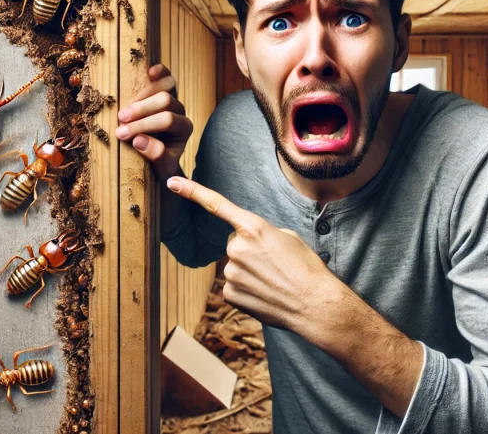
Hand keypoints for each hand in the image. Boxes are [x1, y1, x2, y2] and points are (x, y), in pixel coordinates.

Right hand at [116, 64, 192, 178]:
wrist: (159, 157)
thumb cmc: (160, 163)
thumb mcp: (162, 168)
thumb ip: (156, 156)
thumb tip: (138, 141)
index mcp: (184, 128)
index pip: (167, 120)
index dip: (144, 125)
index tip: (122, 134)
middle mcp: (180, 111)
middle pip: (165, 101)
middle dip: (141, 110)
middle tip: (119, 120)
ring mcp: (173, 98)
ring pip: (163, 87)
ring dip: (141, 96)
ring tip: (122, 109)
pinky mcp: (164, 89)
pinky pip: (166, 76)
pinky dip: (159, 72)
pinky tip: (149, 72)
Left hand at [165, 175, 337, 330]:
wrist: (315, 304)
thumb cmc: (307, 269)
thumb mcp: (288, 237)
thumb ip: (262, 232)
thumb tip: (250, 241)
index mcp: (254, 228)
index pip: (217, 205)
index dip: (192, 192)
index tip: (172, 183)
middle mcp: (237, 248)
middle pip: (235, 243)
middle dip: (250, 250)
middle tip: (274, 263)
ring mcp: (231, 272)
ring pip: (235, 265)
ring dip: (249, 270)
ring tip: (273, 279)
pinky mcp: (230, 294)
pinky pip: (234, 285)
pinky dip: (247, 288)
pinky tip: (265, 293)